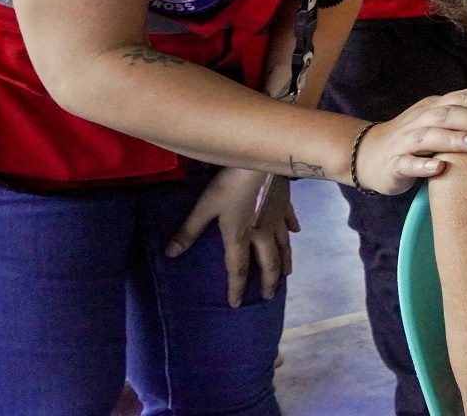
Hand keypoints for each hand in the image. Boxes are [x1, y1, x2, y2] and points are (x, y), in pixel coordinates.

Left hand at [166, 166, 299, 307]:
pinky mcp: (285, 204)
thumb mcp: (206, 206)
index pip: (238, 269)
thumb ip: (190, 230)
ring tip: (287, 275)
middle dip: (269, 282)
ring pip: (284, 247)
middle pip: (268, 263)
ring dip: (284, 263)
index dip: (237, 288)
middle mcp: (262, 234)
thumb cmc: (231, 184)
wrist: (262, 162)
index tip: (237, 304)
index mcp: (240, 237)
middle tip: (270, 295)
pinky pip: (290, 221)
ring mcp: (277, 219)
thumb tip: (171, 254)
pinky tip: (296, 232)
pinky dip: (293, 230)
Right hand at [355, 87, 466, 194]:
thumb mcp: (442, 118)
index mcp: (438, 106)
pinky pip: (408, 163)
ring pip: (432, 136)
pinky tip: (440, 168)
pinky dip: (423, 164)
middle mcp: (423, 118)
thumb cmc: (415, 137)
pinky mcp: (394, 163)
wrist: (367, 154)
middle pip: (453, 113)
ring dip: (456, 138)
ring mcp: (407, 140)